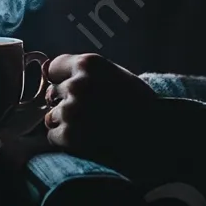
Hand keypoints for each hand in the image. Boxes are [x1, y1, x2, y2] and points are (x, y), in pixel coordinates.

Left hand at [42, 52, 164, 174]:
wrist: (157, 137)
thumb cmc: (139, 104)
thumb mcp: (114, 75)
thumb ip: (85, 73)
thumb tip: (47, 73)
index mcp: (88, 64)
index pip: (53, 68)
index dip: (62, 80)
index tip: (74, 90)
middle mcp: (76, 84)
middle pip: (52, 93)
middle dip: (65, 103)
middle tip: (90, 114)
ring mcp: (71, 110)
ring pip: (51, 116)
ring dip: (66, 124)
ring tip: (91, 128)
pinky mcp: (69, 136)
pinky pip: (53, 137)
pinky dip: (66, 141)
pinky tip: (88, 140)